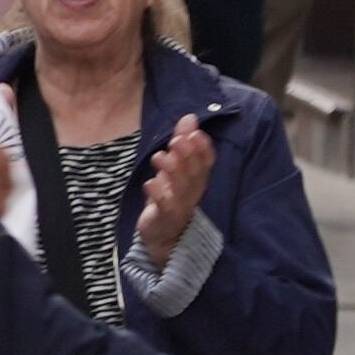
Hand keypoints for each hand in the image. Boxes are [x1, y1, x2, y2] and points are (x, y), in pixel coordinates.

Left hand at [137, 113, 213, 263]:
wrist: (162, 236)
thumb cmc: (170, 197)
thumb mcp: (174, 168)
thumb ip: (182, 143)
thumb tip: (189, 117)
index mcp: (196, 179)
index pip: (205, 163)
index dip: (202, 149)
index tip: (195, 133)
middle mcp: (192, 192)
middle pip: (194, 174)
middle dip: (188, 156)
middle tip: (177, 139)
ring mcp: (179, 207)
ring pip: (181, 189)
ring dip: (172, 172)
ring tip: (160, 156)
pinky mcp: (164, 220)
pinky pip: (164, 208)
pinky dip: (158, 195)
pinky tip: (149, 183)